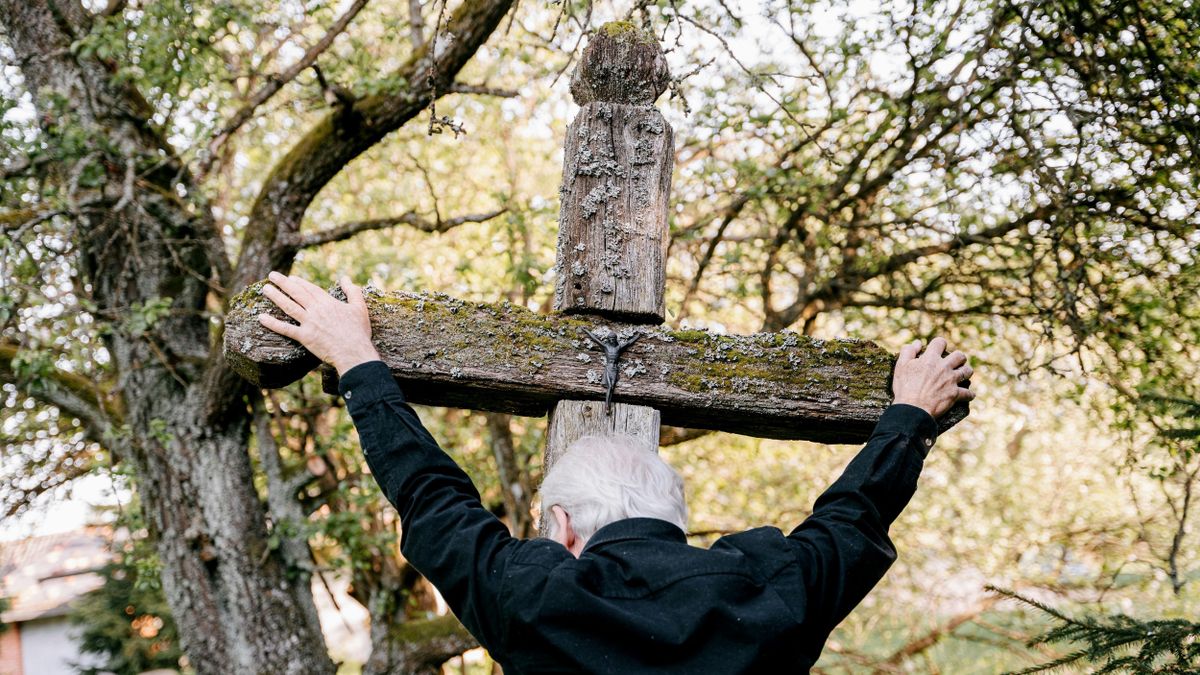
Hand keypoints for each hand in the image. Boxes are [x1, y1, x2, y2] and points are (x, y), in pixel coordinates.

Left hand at [257, 271, 380, 374]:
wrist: (354, 351)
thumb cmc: (359, 331)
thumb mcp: (360, 308)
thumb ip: (353, 291)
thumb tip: (346, 278)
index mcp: (328, 303)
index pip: (311, 289)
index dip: (300, 282)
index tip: (291, 278)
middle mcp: (316, 310)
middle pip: (297, 293)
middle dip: (283, 283)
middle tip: (272, 275)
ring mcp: (309, 323)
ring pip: (289, 307)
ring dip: (276, 297)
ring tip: (265, 289)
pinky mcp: (304, 337)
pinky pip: (286, 329)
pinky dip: (273, 323)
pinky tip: (261, 318)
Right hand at [891, 337, 975, 418]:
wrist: (912, 409)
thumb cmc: (904, 388)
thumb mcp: (900, 366)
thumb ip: (908, 351)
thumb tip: (917, 342)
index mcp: (930, 359)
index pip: (940, 342)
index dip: (939, 344)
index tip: (938, 349)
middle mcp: (944, 367)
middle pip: (960, 356)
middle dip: (959, 358)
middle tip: (955, 363)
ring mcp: (951, 380)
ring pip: (967, 371)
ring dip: (966, 372)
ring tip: (962, 375)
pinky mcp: (955, 394)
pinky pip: (968, 393)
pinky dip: (969, 395)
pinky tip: (968, 395)